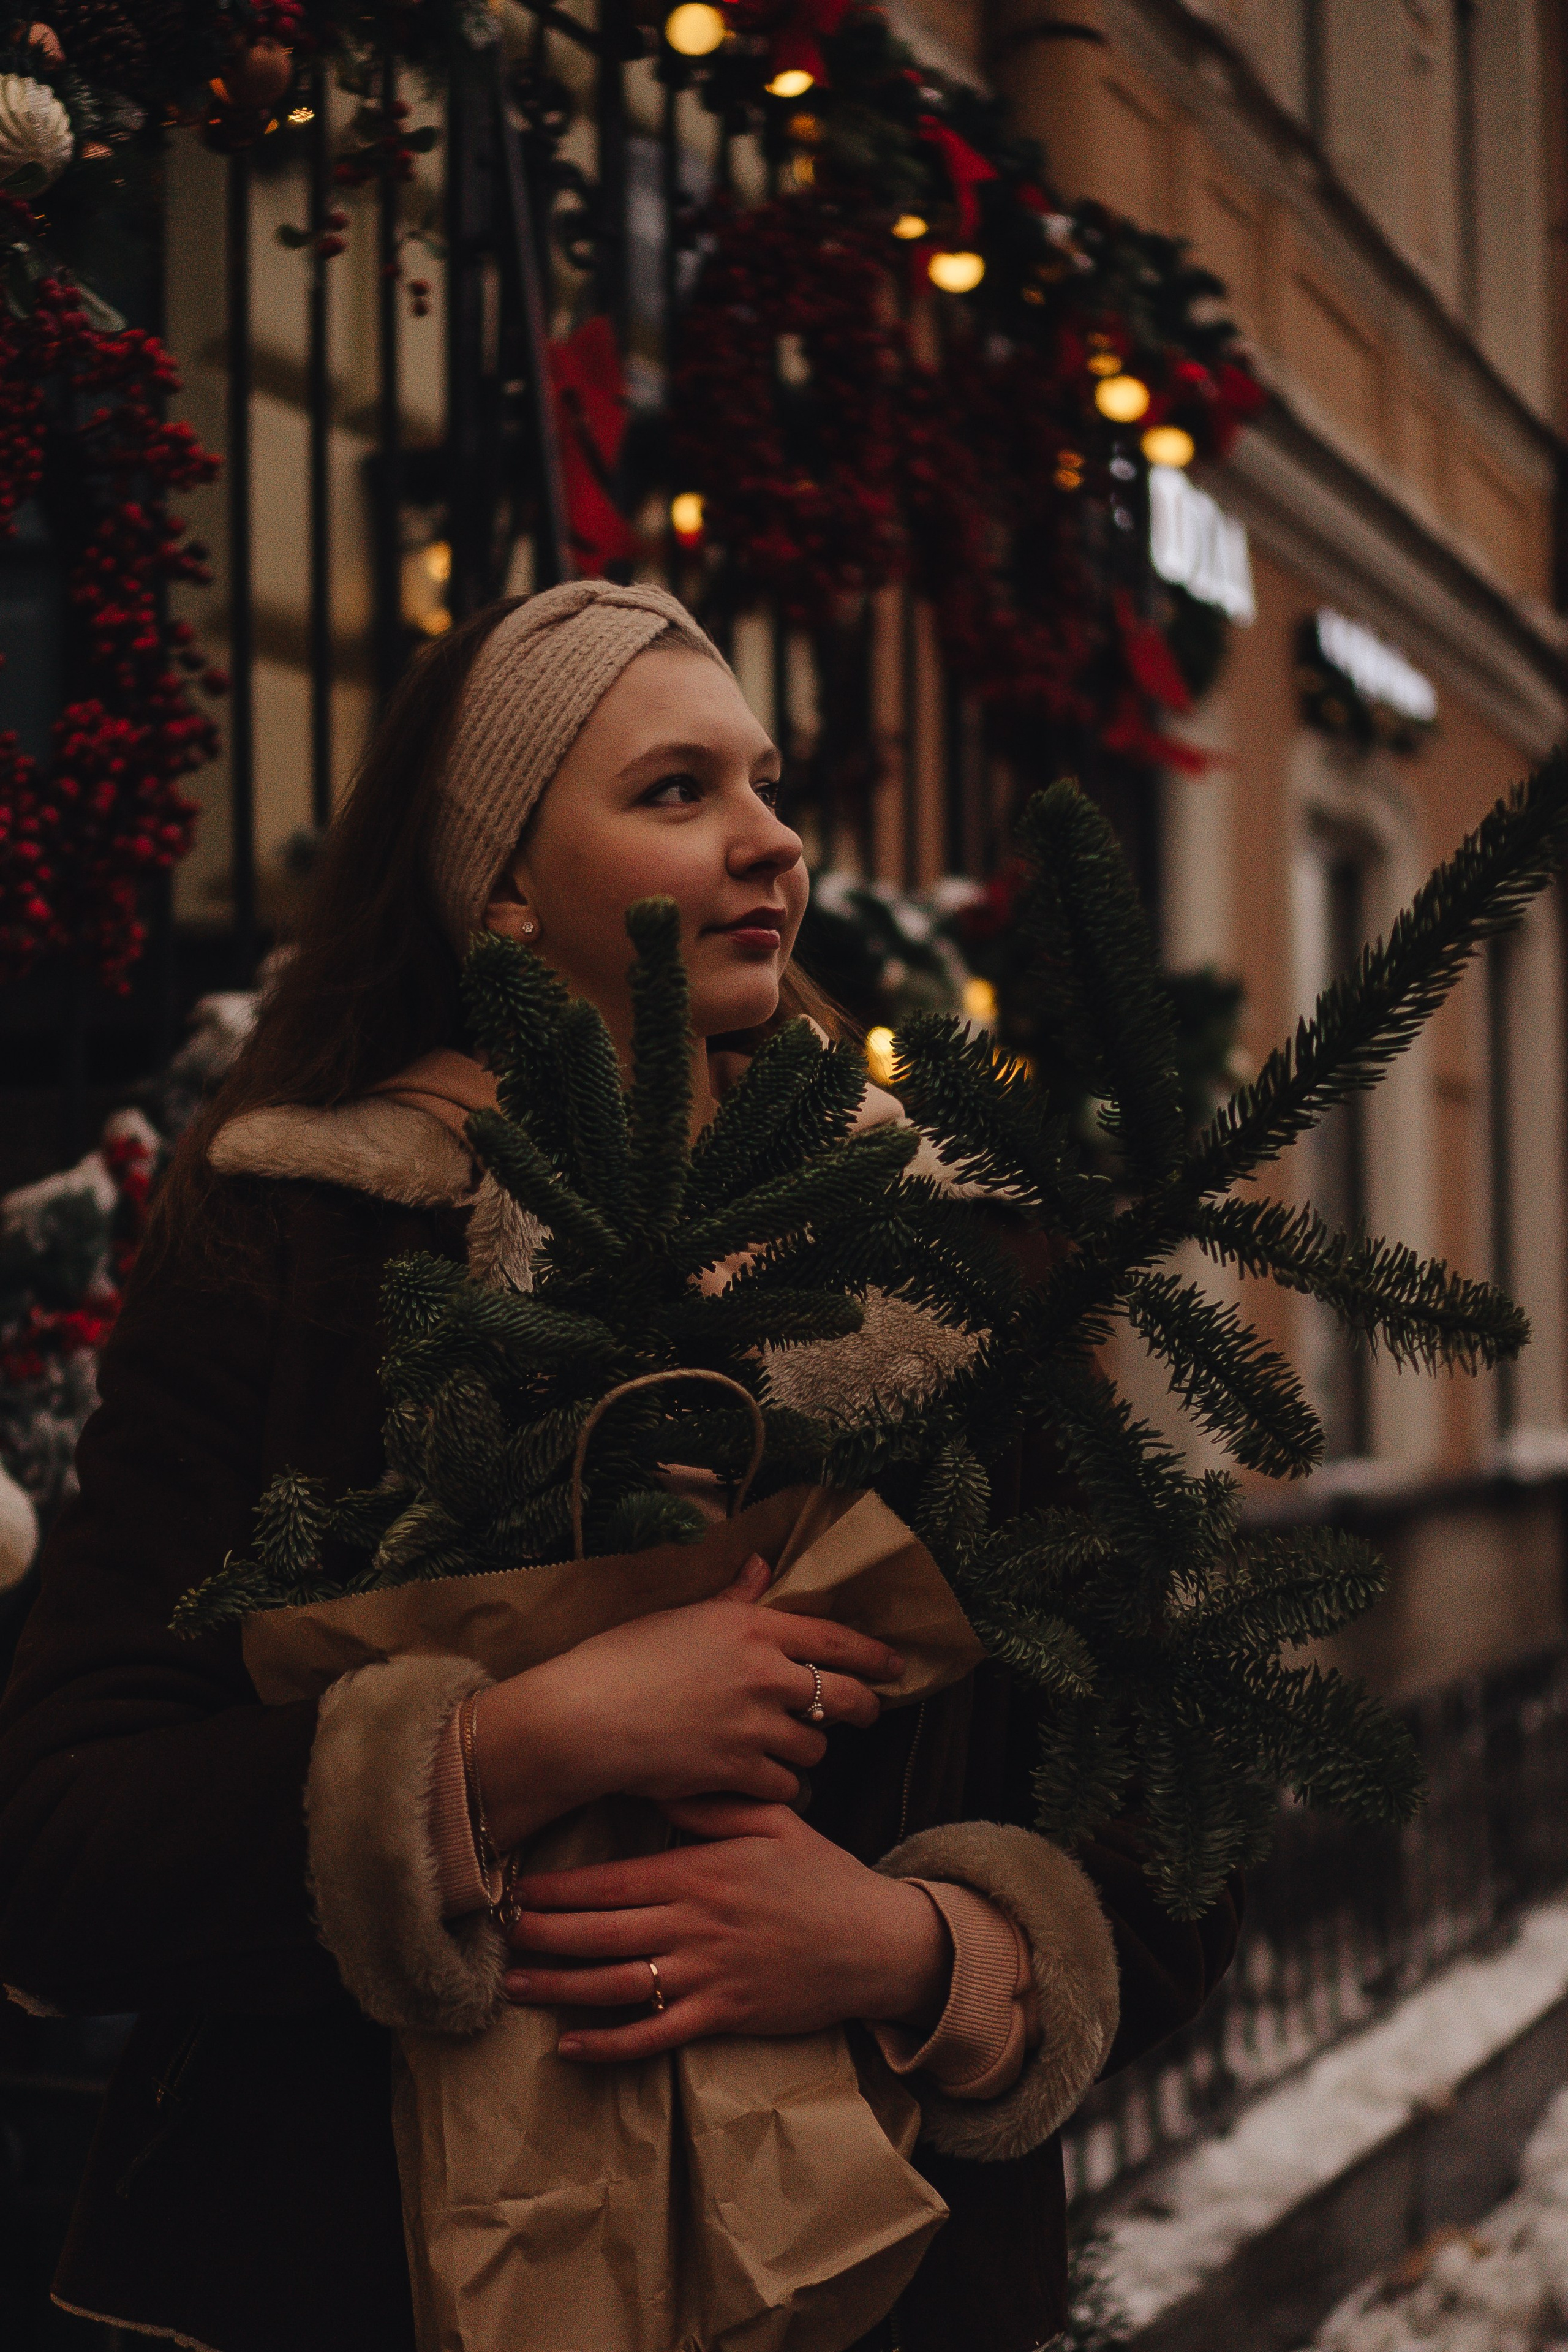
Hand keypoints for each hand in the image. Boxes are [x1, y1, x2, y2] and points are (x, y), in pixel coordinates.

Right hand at [472, 1557, 902, 1850]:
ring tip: (792, 1748)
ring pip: (816, 1749)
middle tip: (867, 1713)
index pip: (835, 1638)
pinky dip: (782, 1787)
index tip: (895, 1665)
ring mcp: (755, 1728)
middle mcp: (765, 1675)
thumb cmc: (621, 1659)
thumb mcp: (680, 1616)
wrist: (584, 1719)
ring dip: (810, 1750)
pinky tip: (765, 1781)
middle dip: (864, 1708)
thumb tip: (761, 1565)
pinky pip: (786, 1787)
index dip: (874, 1654)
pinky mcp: (739, 1773)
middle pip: (844, 1697)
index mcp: (753, 1628)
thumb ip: (732, 1599)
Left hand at [503, 1795, 951, 2060]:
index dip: (559, 1891)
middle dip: (543, 1935)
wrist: (875, 1941)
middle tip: (498, 1936)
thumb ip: (715, 1804)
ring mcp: (709, 1974)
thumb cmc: (823, 1877)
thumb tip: (665, 1786)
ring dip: (559, 1987)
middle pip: (601, 1934)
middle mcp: (696, 1924)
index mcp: (701, 1873)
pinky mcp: (724, 2016)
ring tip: (515, 1984)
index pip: (613, 1883)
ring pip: (616, 1985)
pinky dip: (609, 2045)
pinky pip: (655, 2035)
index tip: (518, 1891)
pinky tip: (570, 2047)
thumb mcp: (774, 1822)